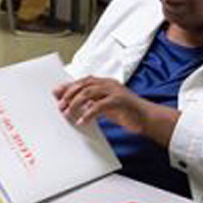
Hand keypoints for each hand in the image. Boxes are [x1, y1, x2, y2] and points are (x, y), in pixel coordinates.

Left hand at [53, 76, 176, 144]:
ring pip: (89, 92)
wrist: (147, 118)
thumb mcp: (105, 106)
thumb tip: (72, 105)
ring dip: (76, 103)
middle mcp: (109, 84)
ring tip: (68, 113)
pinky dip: (89, 113)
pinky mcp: (120, 101)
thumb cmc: (126, 112)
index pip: (82, 81)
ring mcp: (115, 91)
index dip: (68, 86)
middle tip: (60, 106)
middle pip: (83, 84)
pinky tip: (82, 121)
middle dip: (69, 95)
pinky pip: (100, 105)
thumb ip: (91, 103)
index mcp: (105, 83)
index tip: (55, 93)